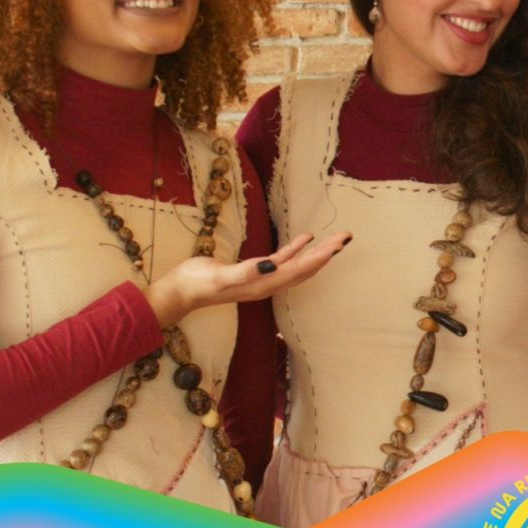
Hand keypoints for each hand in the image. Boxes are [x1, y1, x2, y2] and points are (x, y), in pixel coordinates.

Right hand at [144, 231, 352, 325]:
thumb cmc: (197, 282)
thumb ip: (245, 272)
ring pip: (299, 265)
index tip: (338, 244)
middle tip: (346, 236)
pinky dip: (296, 249)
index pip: (300, 269)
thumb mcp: (219, 276)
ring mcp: (263, 279)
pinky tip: (306, 238)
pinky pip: (282, 259)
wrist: (182, 291)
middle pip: (306, 268)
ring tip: (335, 240)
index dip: (320, 257)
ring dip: (317, 253)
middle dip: (327, 253)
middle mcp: (268, 284)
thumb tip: (272, 266)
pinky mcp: (255, 272)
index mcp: (263, 284)